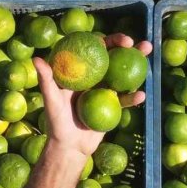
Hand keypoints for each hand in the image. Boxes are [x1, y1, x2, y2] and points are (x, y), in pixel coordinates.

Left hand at [33, 33, 152, 159]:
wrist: (70, 147)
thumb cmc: (56, 123)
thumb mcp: (51, 100)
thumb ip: (46, 80)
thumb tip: (37, 58)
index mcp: (80, 72)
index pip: (95, 50)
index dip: (108, 41)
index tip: (118, 40)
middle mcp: (94, 78)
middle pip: (114, 58)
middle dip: (129, 47)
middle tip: (140, 44)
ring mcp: (105, 91)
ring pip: (124, 74)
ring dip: (139, 64)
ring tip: (149, 54)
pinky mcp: (113, 106)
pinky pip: (125, 99)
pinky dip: (134, 97)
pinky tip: (141, 95)